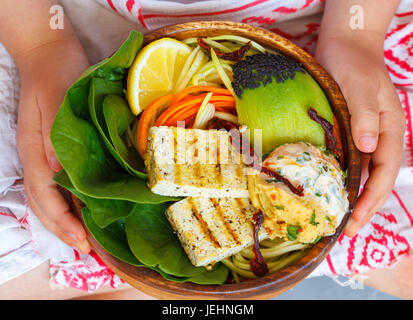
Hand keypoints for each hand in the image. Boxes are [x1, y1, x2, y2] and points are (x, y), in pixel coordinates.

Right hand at [16, 37, 91, 252]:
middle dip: (63, 230)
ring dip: (63, 221)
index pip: (45, 197)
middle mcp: (35, 158)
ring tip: (83, 239)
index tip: (83, 241)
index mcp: (34, 150)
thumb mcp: (57, 101)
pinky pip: (55, 185)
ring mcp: (41, 155)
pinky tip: (81, 210)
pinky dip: (66, 203)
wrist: (48, 53)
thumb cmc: (56, 74)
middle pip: (43, 204)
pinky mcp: (53, 149)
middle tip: (87, 250)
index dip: (63, 222)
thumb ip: (55, 138)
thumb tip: (57, 173)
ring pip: (47, 198)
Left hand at [315, 35, 405, 236]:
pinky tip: (326, 190)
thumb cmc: (353, 64)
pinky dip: (340, 179)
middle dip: (362, 207)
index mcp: (389, 131)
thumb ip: (365, 115)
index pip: (383, 175)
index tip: (355, 221)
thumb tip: (367, 147)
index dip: (371, 200)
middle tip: (343, 232)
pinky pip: (347, 162)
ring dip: (351, 197)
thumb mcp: (360, 86)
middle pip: (374, 181)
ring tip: (335, 219)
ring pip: (361, 175)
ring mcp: (364, 137)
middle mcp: (378, 139)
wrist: (346, 46)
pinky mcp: (348, 133)